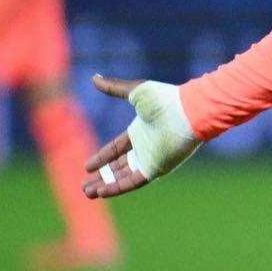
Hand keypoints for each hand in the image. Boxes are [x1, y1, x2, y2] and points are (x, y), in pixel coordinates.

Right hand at [82, 75, 202, 198]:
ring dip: (105, 185)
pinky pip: (134, 182)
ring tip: (87, 192)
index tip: (87, 166)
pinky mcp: (156, 168)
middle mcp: (145, 147)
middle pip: (119, 166)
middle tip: (84, 186)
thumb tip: (94, 78)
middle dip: (101, 176)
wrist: (187, 112)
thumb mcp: (135, 91)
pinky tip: (101, 192)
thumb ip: (114, 88)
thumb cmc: (164, 100)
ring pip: (123, 177)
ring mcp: (151, 159)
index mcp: (140, 131)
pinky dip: (117, 188)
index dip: (102, 157)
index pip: (117, 148)